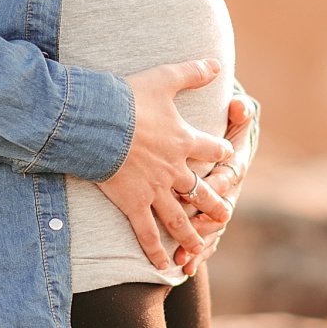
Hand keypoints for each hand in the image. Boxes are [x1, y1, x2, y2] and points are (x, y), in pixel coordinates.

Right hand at [95, 58, 234, 272]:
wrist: (98, 123)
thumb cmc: (128, 98)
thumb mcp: (164, 79)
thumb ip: (192, 72)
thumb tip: (216, 62)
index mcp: (184, 141)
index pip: (212, 150)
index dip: (221, 152)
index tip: (227, 156)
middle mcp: (174, 169)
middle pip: (201, 190)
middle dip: (214, 203)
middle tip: (224, 215)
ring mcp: (155, 190)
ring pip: (179, 217)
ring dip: (191, 233)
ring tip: (201, 246)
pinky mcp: (134, 203)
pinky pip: (147, 232)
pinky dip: (155, 250)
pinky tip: (163, 265)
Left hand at [175, 88, 259, 277]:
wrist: (230, 143)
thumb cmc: (230, 128)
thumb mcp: (236, 115)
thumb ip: (239, 111)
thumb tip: (239, 104)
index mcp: (234, 166)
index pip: (229, 176)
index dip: (219, 183)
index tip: (208, 187)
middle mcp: (228, 191)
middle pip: (220, 210)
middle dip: (207, 222)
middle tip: (193, 231)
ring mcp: (218, 206)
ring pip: (212, 230)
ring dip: (199, 245)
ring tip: (184, 259)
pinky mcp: (208, 217)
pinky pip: (206, 240)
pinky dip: (197, 255)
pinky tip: (184, 269)